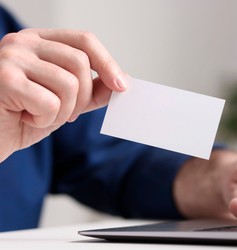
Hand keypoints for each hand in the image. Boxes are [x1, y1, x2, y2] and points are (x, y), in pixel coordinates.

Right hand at [0, 28, 127, 161]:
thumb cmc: (19, 119)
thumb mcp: (63, 103)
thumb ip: (89, 91)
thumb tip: (121, 82)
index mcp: (37, 42)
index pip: (83, 39)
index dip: (107, 62)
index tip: (122, 85)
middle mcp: (22, 42)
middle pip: (80, 62)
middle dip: (83, 97)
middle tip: (67, 114)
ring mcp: (11, 58)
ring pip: (69, 83)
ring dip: (63, 112)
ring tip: (39, 116)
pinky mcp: (4, 79)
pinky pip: (51, 102)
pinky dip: (46, 119)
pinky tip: (24, 118)